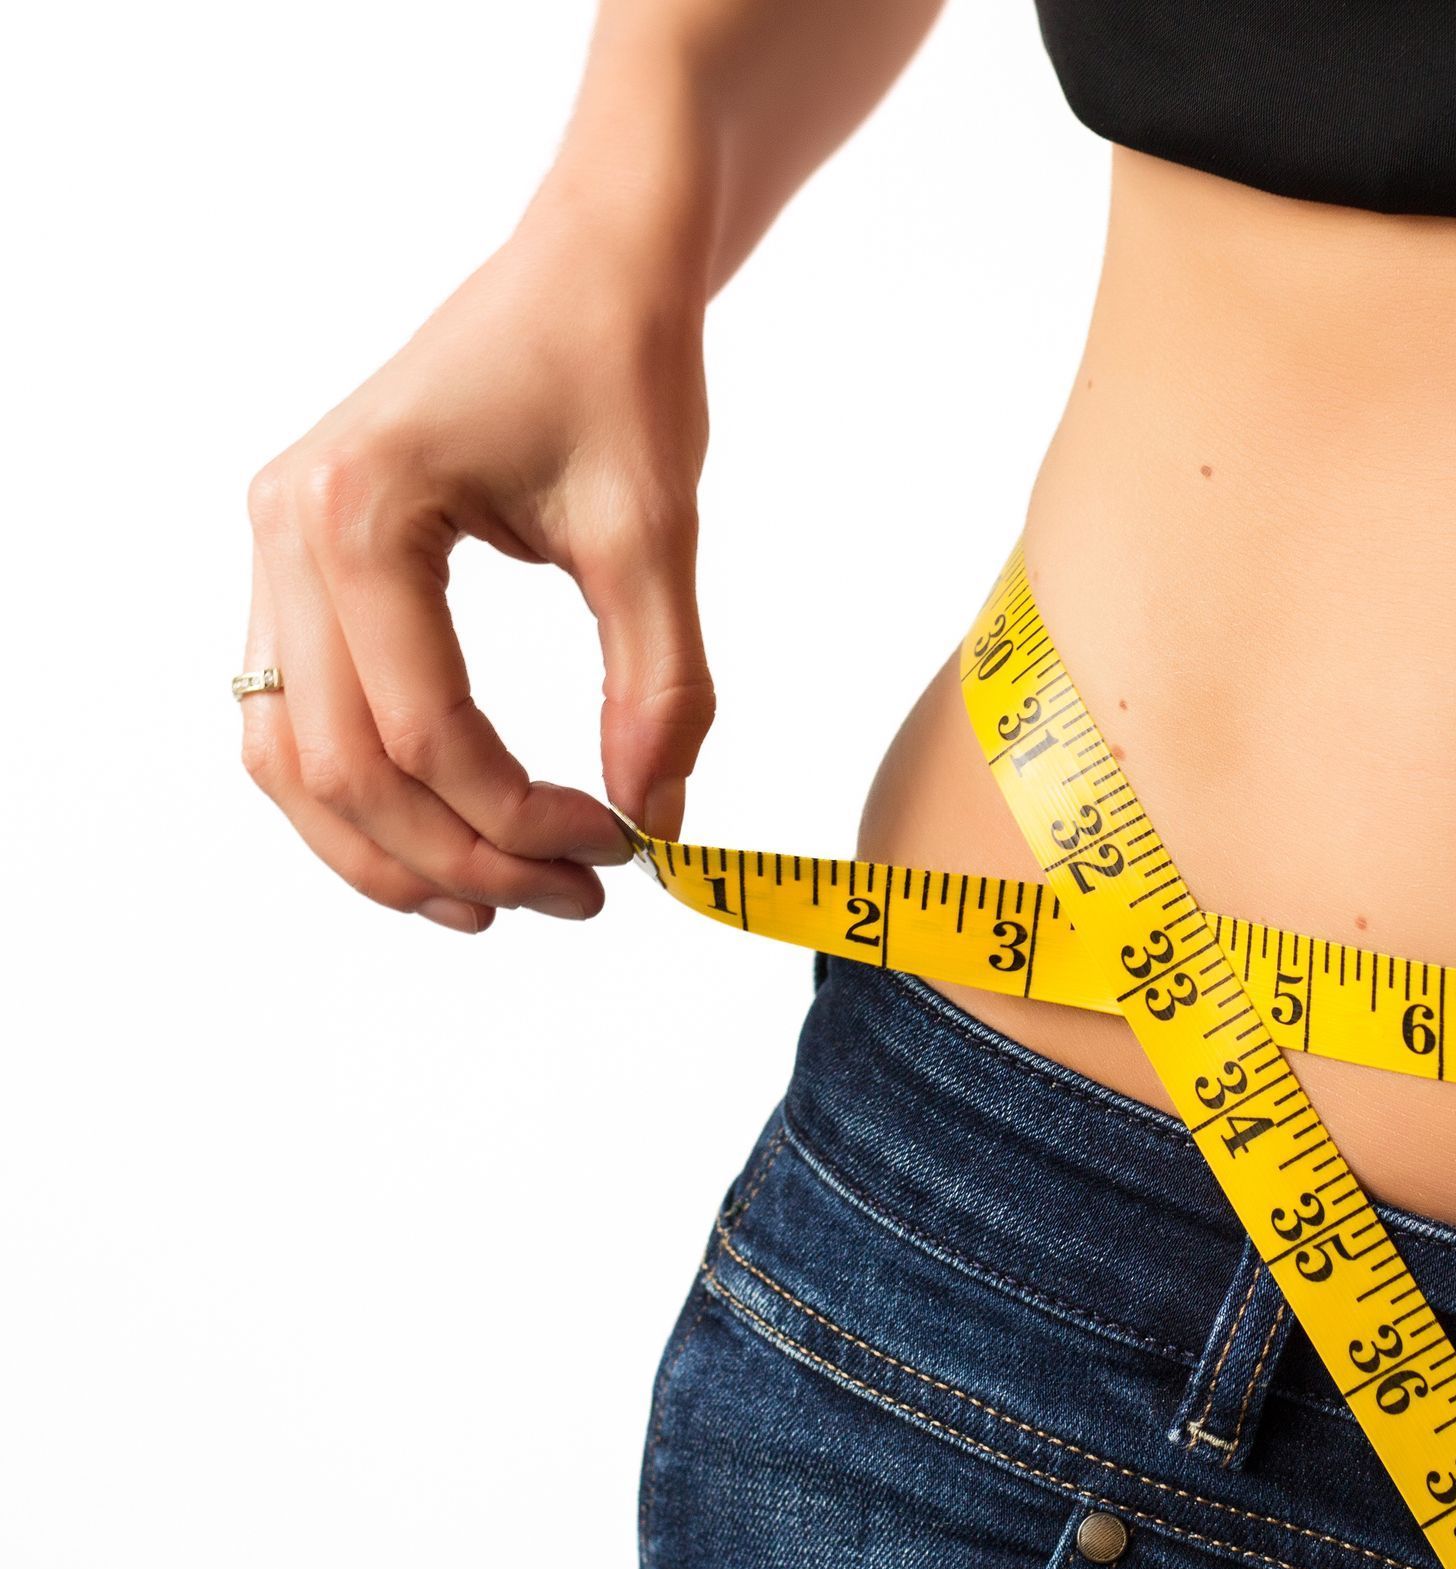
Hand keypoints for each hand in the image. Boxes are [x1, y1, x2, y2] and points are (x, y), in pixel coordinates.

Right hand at [239, 186, 715, 932]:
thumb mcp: (653, 533)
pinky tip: (449, 836)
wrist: (591, 262)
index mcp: (359, 512)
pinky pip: (297, 713)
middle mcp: (286, 530)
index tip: (625, 849)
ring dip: (390, 849)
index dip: (523, 819)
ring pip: (291, 757)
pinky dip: (362, 792)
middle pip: (338, 766)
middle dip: (459, 857)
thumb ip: (660, 688)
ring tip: (502, 900)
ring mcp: (278, 546)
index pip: (422, 732)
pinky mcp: (305, 561)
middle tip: (575, 898)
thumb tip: (658, 822)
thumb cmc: (621, 367)